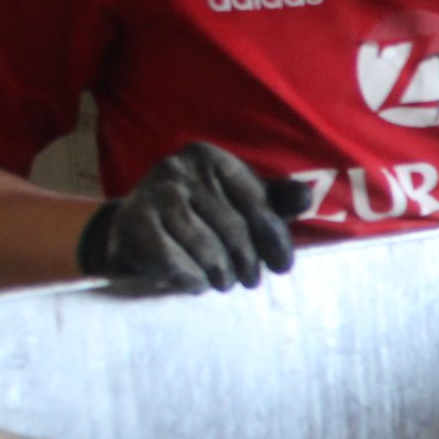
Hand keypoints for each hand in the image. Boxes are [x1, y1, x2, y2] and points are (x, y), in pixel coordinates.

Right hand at [76, 143, 309, 292]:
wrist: (134, 231)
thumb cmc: (199, 216)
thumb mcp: (238, 200)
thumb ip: (273, 200)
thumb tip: (305, 199)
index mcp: (208, 157)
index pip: (255, 202)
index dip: (274, 238)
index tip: (282, 267)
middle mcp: (178, 168)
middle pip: (233, 228)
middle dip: (248, 262)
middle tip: (250, 281)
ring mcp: (153, 194)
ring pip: (207, 249)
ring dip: (221, 275)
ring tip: (223, 281)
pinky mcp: (134, 224)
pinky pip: (177, 263)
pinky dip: (192, 280)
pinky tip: (196, 281)